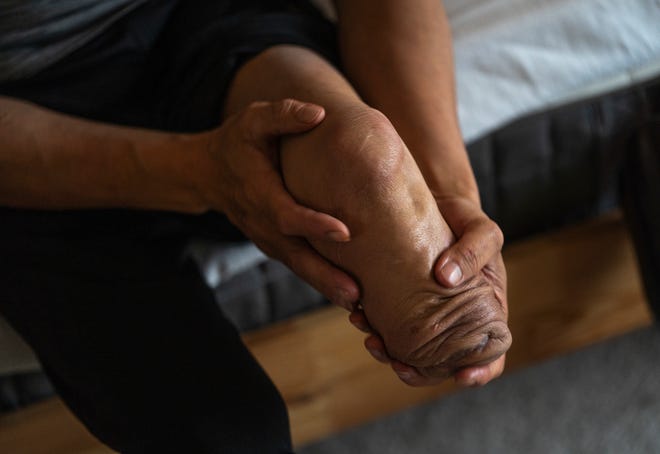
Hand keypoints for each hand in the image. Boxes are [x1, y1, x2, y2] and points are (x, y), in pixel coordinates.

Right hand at [200, 99, 359, 307]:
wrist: (208, 174)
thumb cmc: (236, 144)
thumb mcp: (253, 120)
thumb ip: (283, 115)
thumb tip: (318, 114)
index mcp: (259, 192)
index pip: (287, 214)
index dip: (313, 224)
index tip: (344, 232)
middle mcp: (263, 224)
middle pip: (295, 255)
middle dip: (324, 276)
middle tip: (355, 294)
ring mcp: (268, 239)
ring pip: (298, 267)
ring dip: (325, 286)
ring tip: (358, 306)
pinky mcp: (276, 245)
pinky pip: (299, 266)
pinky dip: (320, 282)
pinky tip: (347, 296)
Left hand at [349, 195, 507, 386]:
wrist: (435, 204)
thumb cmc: (467, 221)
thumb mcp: (483, 232)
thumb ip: (473, 252)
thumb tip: (445, 278)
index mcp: (484, 315)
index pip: (490, 356)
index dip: (478, 373)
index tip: (462, 377)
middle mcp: (453, 322)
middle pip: (439, 364)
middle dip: (418, 372)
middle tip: (399, 364)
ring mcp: (424, 315)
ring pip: (407, 350)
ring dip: (389, 353)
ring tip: (372, 340)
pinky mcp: (399, 302)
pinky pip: (385, 323)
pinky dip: (372, 325)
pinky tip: (358, 314)